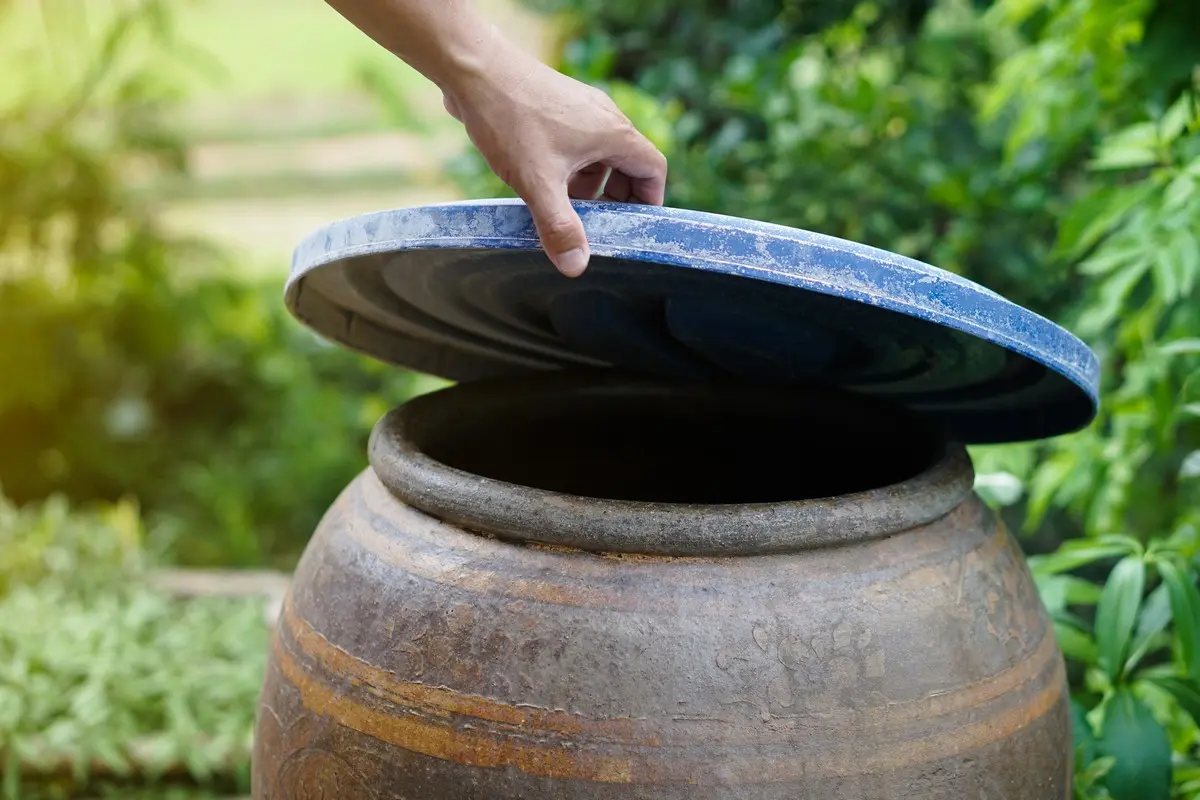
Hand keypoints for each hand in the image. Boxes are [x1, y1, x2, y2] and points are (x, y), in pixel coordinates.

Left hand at [442, 45, 667, 277]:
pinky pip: (574, 145)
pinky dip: (567, 169)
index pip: (653, 170)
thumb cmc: (510, 119)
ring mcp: (579, 110)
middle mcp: (603, 118)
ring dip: (586, 186)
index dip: (648, 202)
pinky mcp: (555, 108)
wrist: (473, 70)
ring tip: (560, 208)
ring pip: (597, 157)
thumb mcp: (537, 182)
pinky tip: (539, 183)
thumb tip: (576, 266)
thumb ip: (559, 226)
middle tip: (591, 227)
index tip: (629, 227)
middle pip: (627, 166)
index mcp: (613, 133)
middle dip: (613, 199)